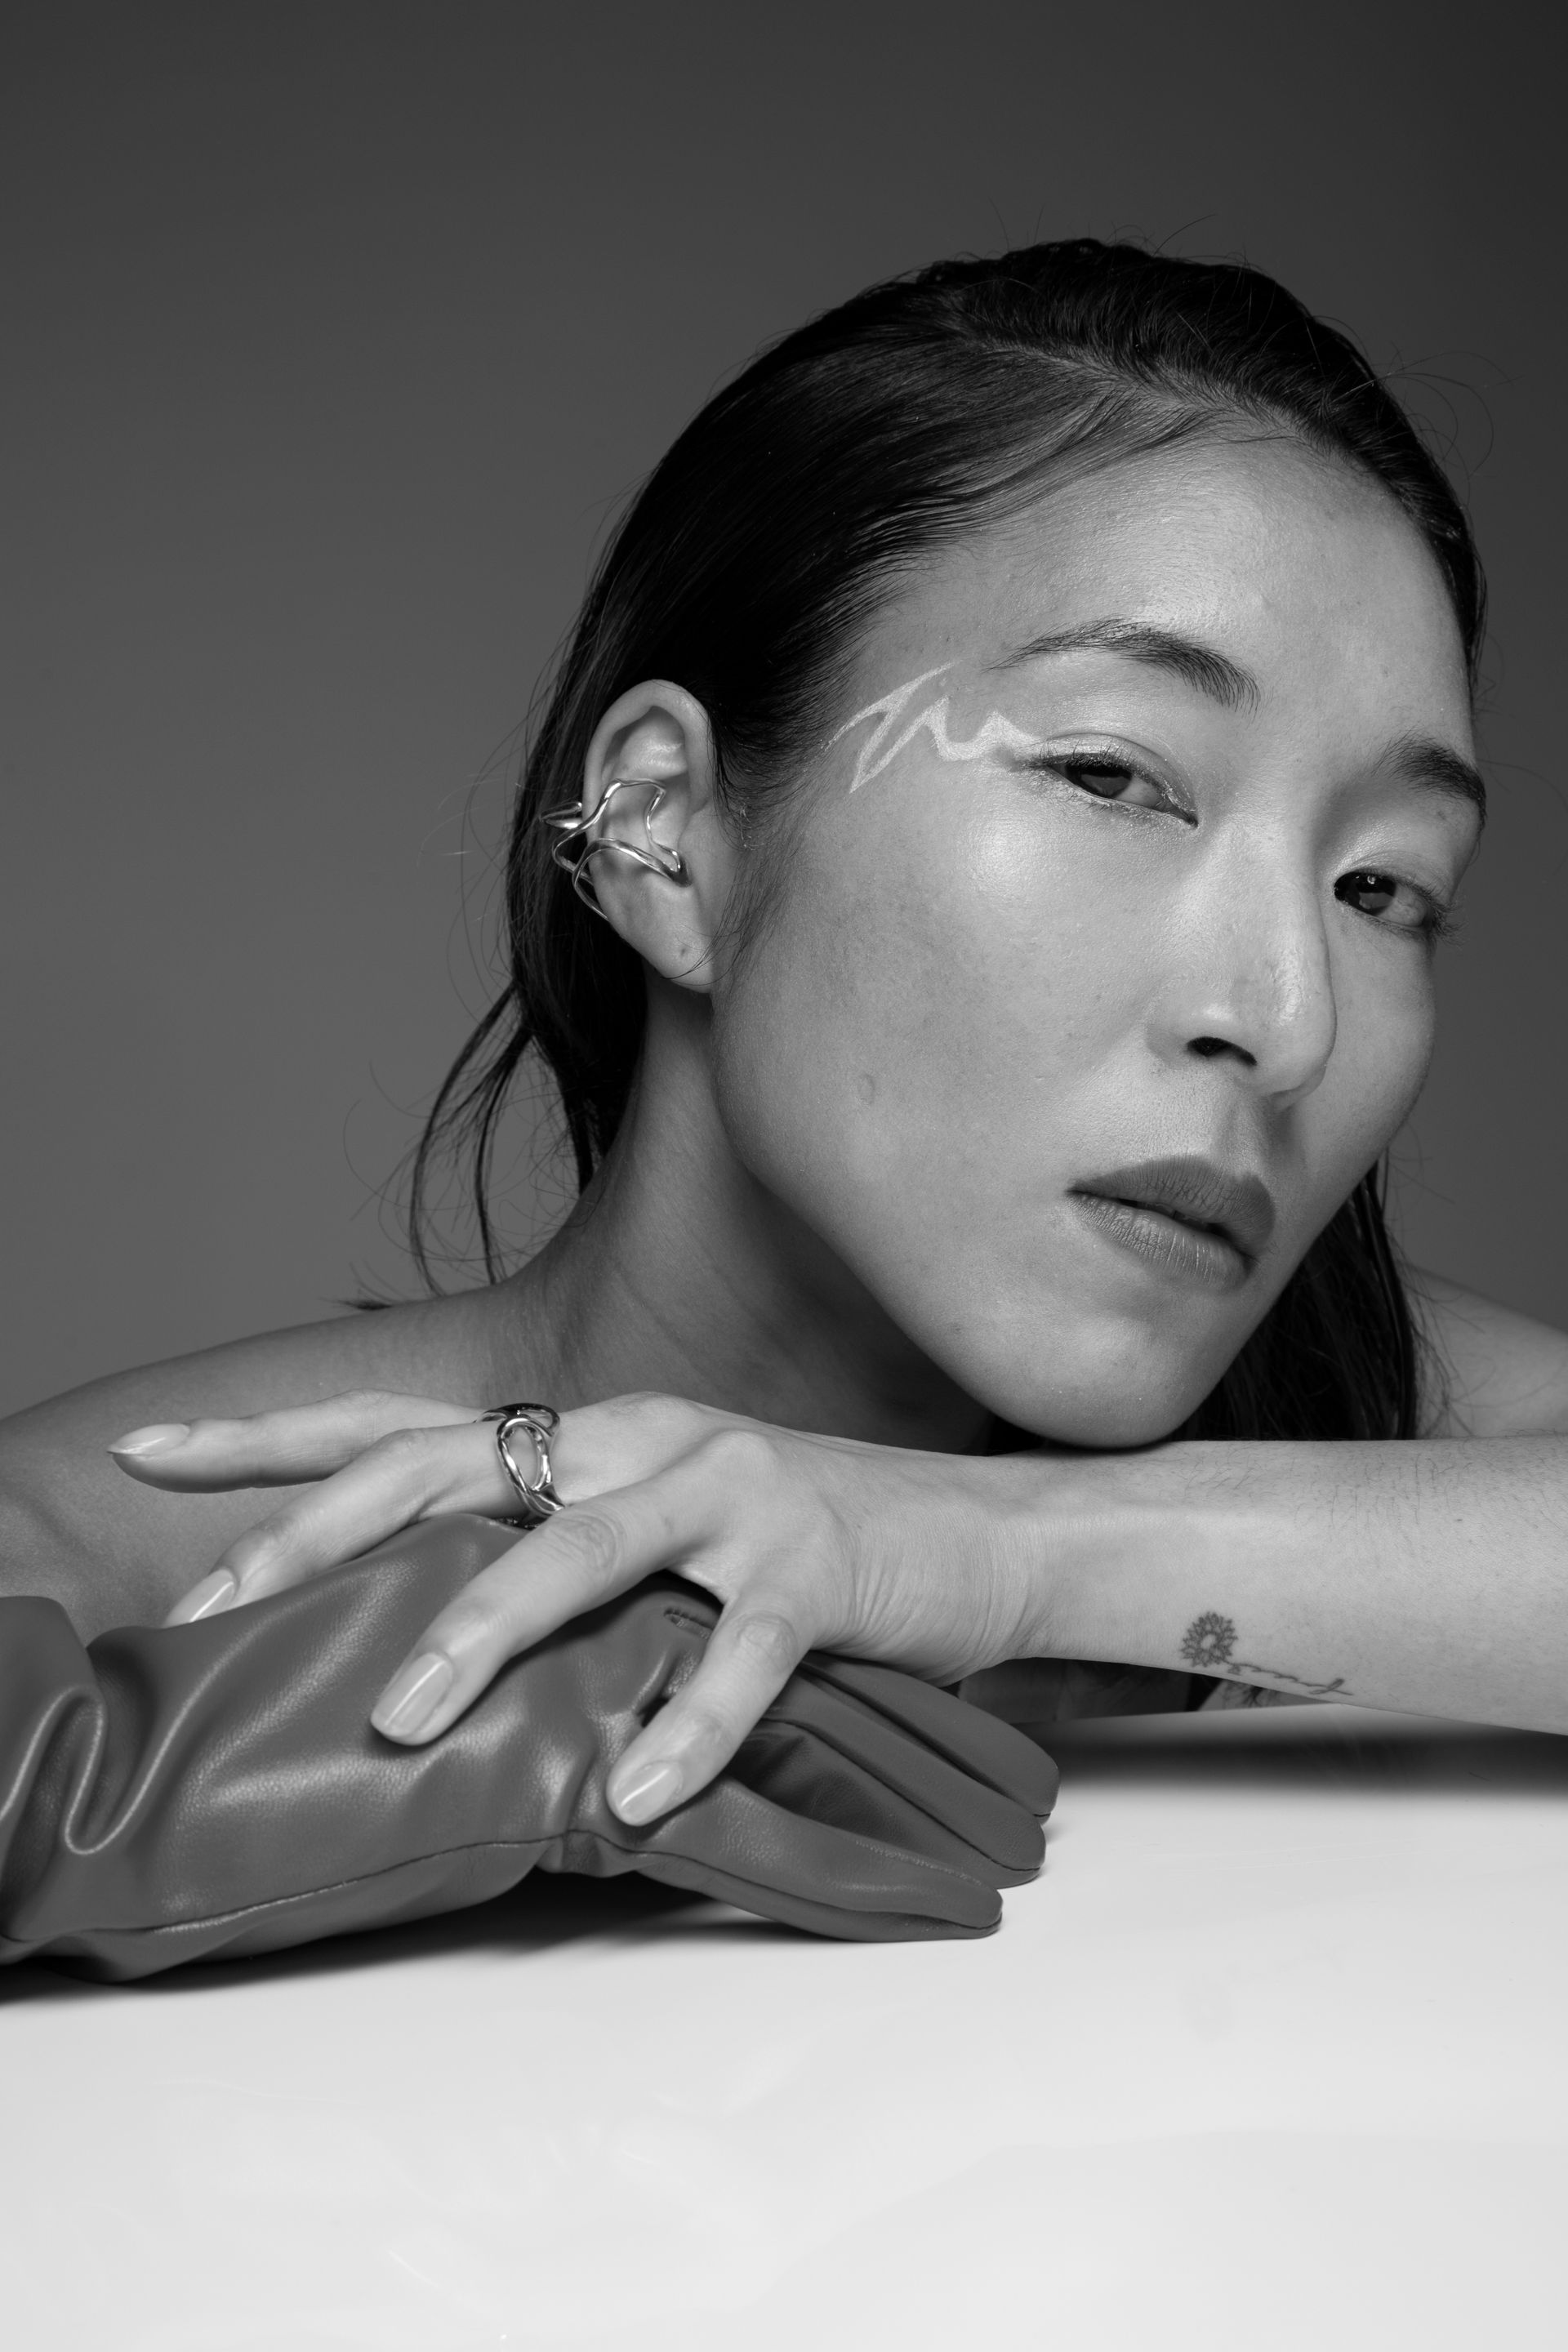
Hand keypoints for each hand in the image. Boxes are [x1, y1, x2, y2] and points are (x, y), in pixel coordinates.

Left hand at [109, 1391, 1055, 1824]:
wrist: (984, 1533)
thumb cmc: (803, 1548)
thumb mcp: (659, 1537)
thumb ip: (551, 1566)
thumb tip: (415, 1647)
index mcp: (590, 1439)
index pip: (406, 1426)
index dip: (276, 1441)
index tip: (148, 1457)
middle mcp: (641, 1443)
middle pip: (453, 1467)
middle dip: (322, 1533)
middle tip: (219, 1603)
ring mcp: (731, 1495)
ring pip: (580, 1551)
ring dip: (483, 1632)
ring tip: (404, 1718)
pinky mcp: (816, 1567)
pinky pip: (735, 1655)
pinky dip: (683, 1726)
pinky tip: (635, 1796)